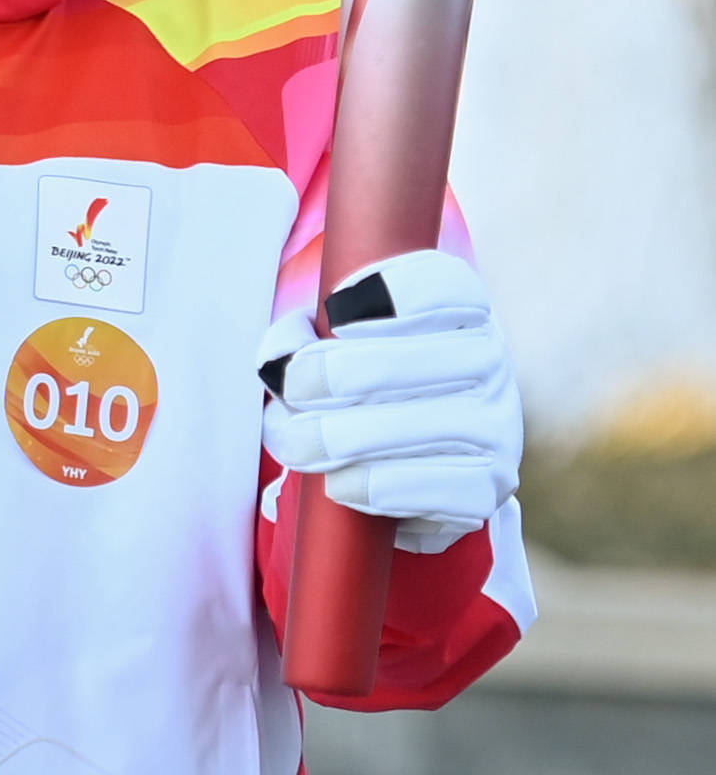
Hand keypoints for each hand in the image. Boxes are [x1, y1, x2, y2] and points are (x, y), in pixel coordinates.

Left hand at [260, 250, 521, 552]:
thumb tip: (279, 361)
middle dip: (335, 376)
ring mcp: (497, 426)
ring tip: (302, 447)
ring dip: (344, 439)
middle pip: (410, 361)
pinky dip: (379, 487)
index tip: (338, 314)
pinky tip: (343, 485)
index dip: (391, 292)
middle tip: (295, 391)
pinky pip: (437, 489)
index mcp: (459, 311)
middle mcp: (489, 362)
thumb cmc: (363, 387)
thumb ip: (298, 338)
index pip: (444, 285)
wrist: (411, 461)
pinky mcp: (490, 487)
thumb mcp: (331, 343)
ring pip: (421, 426)